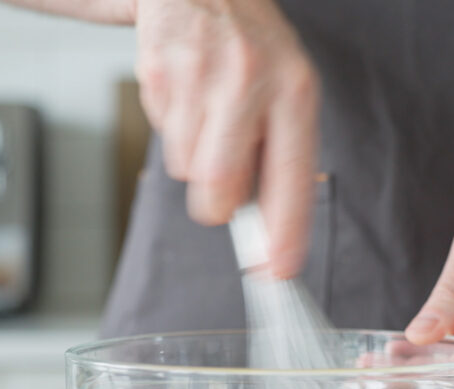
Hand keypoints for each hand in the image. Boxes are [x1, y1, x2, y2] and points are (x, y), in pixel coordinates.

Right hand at [135, 0, 318, 277]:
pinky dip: (175, 128)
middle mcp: (250, 84)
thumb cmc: (253, 50)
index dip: (285, 235)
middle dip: (216, 203)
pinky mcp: (159, 75)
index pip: (290, 181)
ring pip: (186, 169)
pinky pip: (162, 136)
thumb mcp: (288, 93)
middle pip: (219, 191)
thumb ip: (281, 161)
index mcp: (295, 93)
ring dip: (195, 158)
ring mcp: (200, 78)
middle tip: (223, 175)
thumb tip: (268, 236)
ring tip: (210, 114)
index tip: (279, 273)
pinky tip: (189, 97)